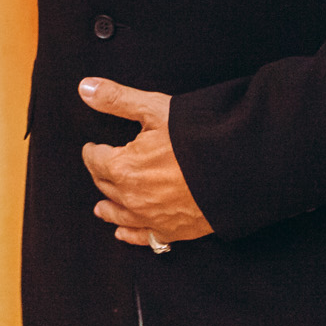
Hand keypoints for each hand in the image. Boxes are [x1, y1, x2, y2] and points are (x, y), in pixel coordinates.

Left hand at [79, 77, 213, 246]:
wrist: (239, 168)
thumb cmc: (197, 136)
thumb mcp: (154, 108)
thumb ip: (116, 99)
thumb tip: (86, 88)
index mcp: (123, 167)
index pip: (96, 160)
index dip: (92, 152)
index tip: (91, 148)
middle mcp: (133, 197)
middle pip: (107, 186)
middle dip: (101, 175)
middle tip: (100, 168)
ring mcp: (153, 217)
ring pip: (121, 214)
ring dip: (110, 209)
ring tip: (101, 208)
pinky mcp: (175, 230)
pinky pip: (145, 237)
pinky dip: (131, 235)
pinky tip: (124, 233)